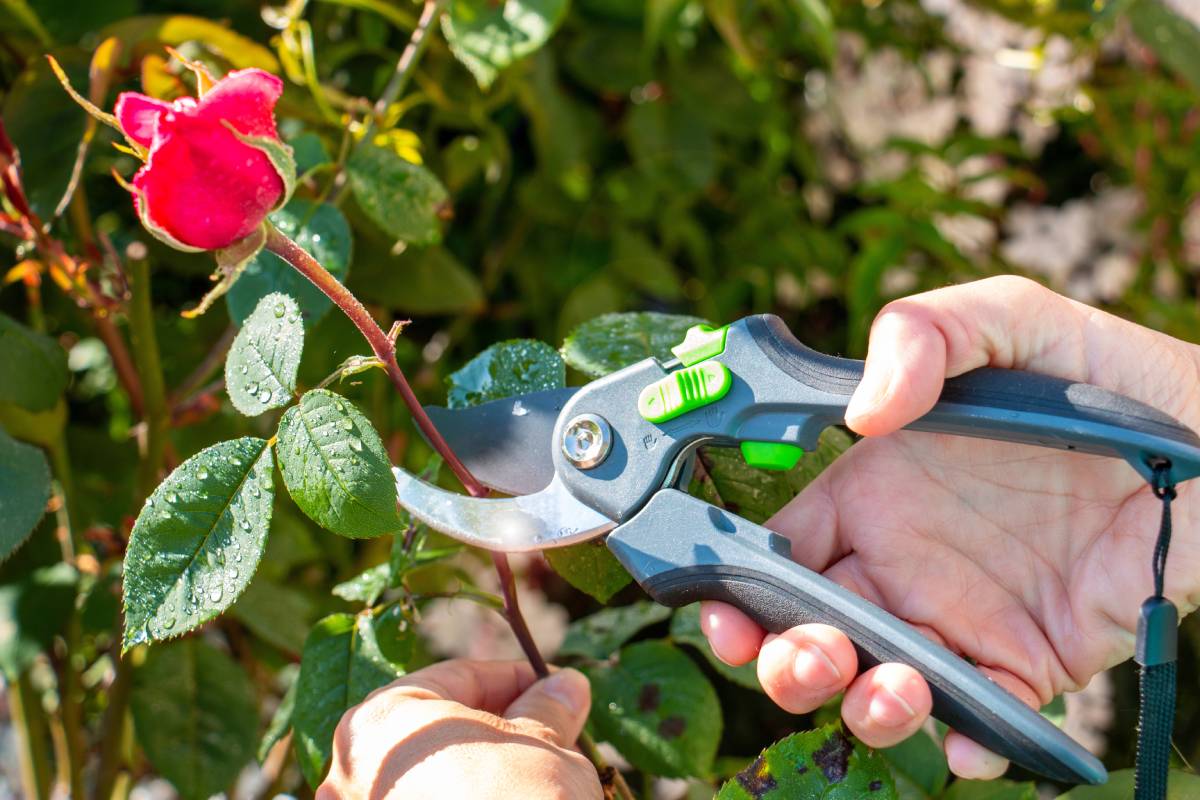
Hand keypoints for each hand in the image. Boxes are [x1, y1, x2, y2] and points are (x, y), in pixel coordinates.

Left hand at [318, 659, 601, 799]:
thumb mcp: (544, 746)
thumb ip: (546, 709)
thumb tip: (566, 686)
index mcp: (380, 721)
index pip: (456, 678)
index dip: (514, 680)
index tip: (554, 689)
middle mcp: (351, 773)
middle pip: (437, 730)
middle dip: (498, 727)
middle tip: (552, 730)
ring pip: (429, 777)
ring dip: (479, 770)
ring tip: (538, 774)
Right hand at [701, 276, 1199, 778]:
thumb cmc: (1111, 374)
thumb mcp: (1014, 319)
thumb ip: (926, 332)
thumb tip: (862, 413)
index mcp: (877, 491)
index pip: (782, 548)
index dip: (739, 582)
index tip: (723, 605)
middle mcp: (905, 563)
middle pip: (812, 630)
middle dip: (787, 661)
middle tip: (808, 659)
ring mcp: (964, 619)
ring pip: (881, 685)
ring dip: (864, 707)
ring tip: (894, 691)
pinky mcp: (1032, 665)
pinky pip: (982, 722)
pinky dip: (963, 747)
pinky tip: (970, 736)